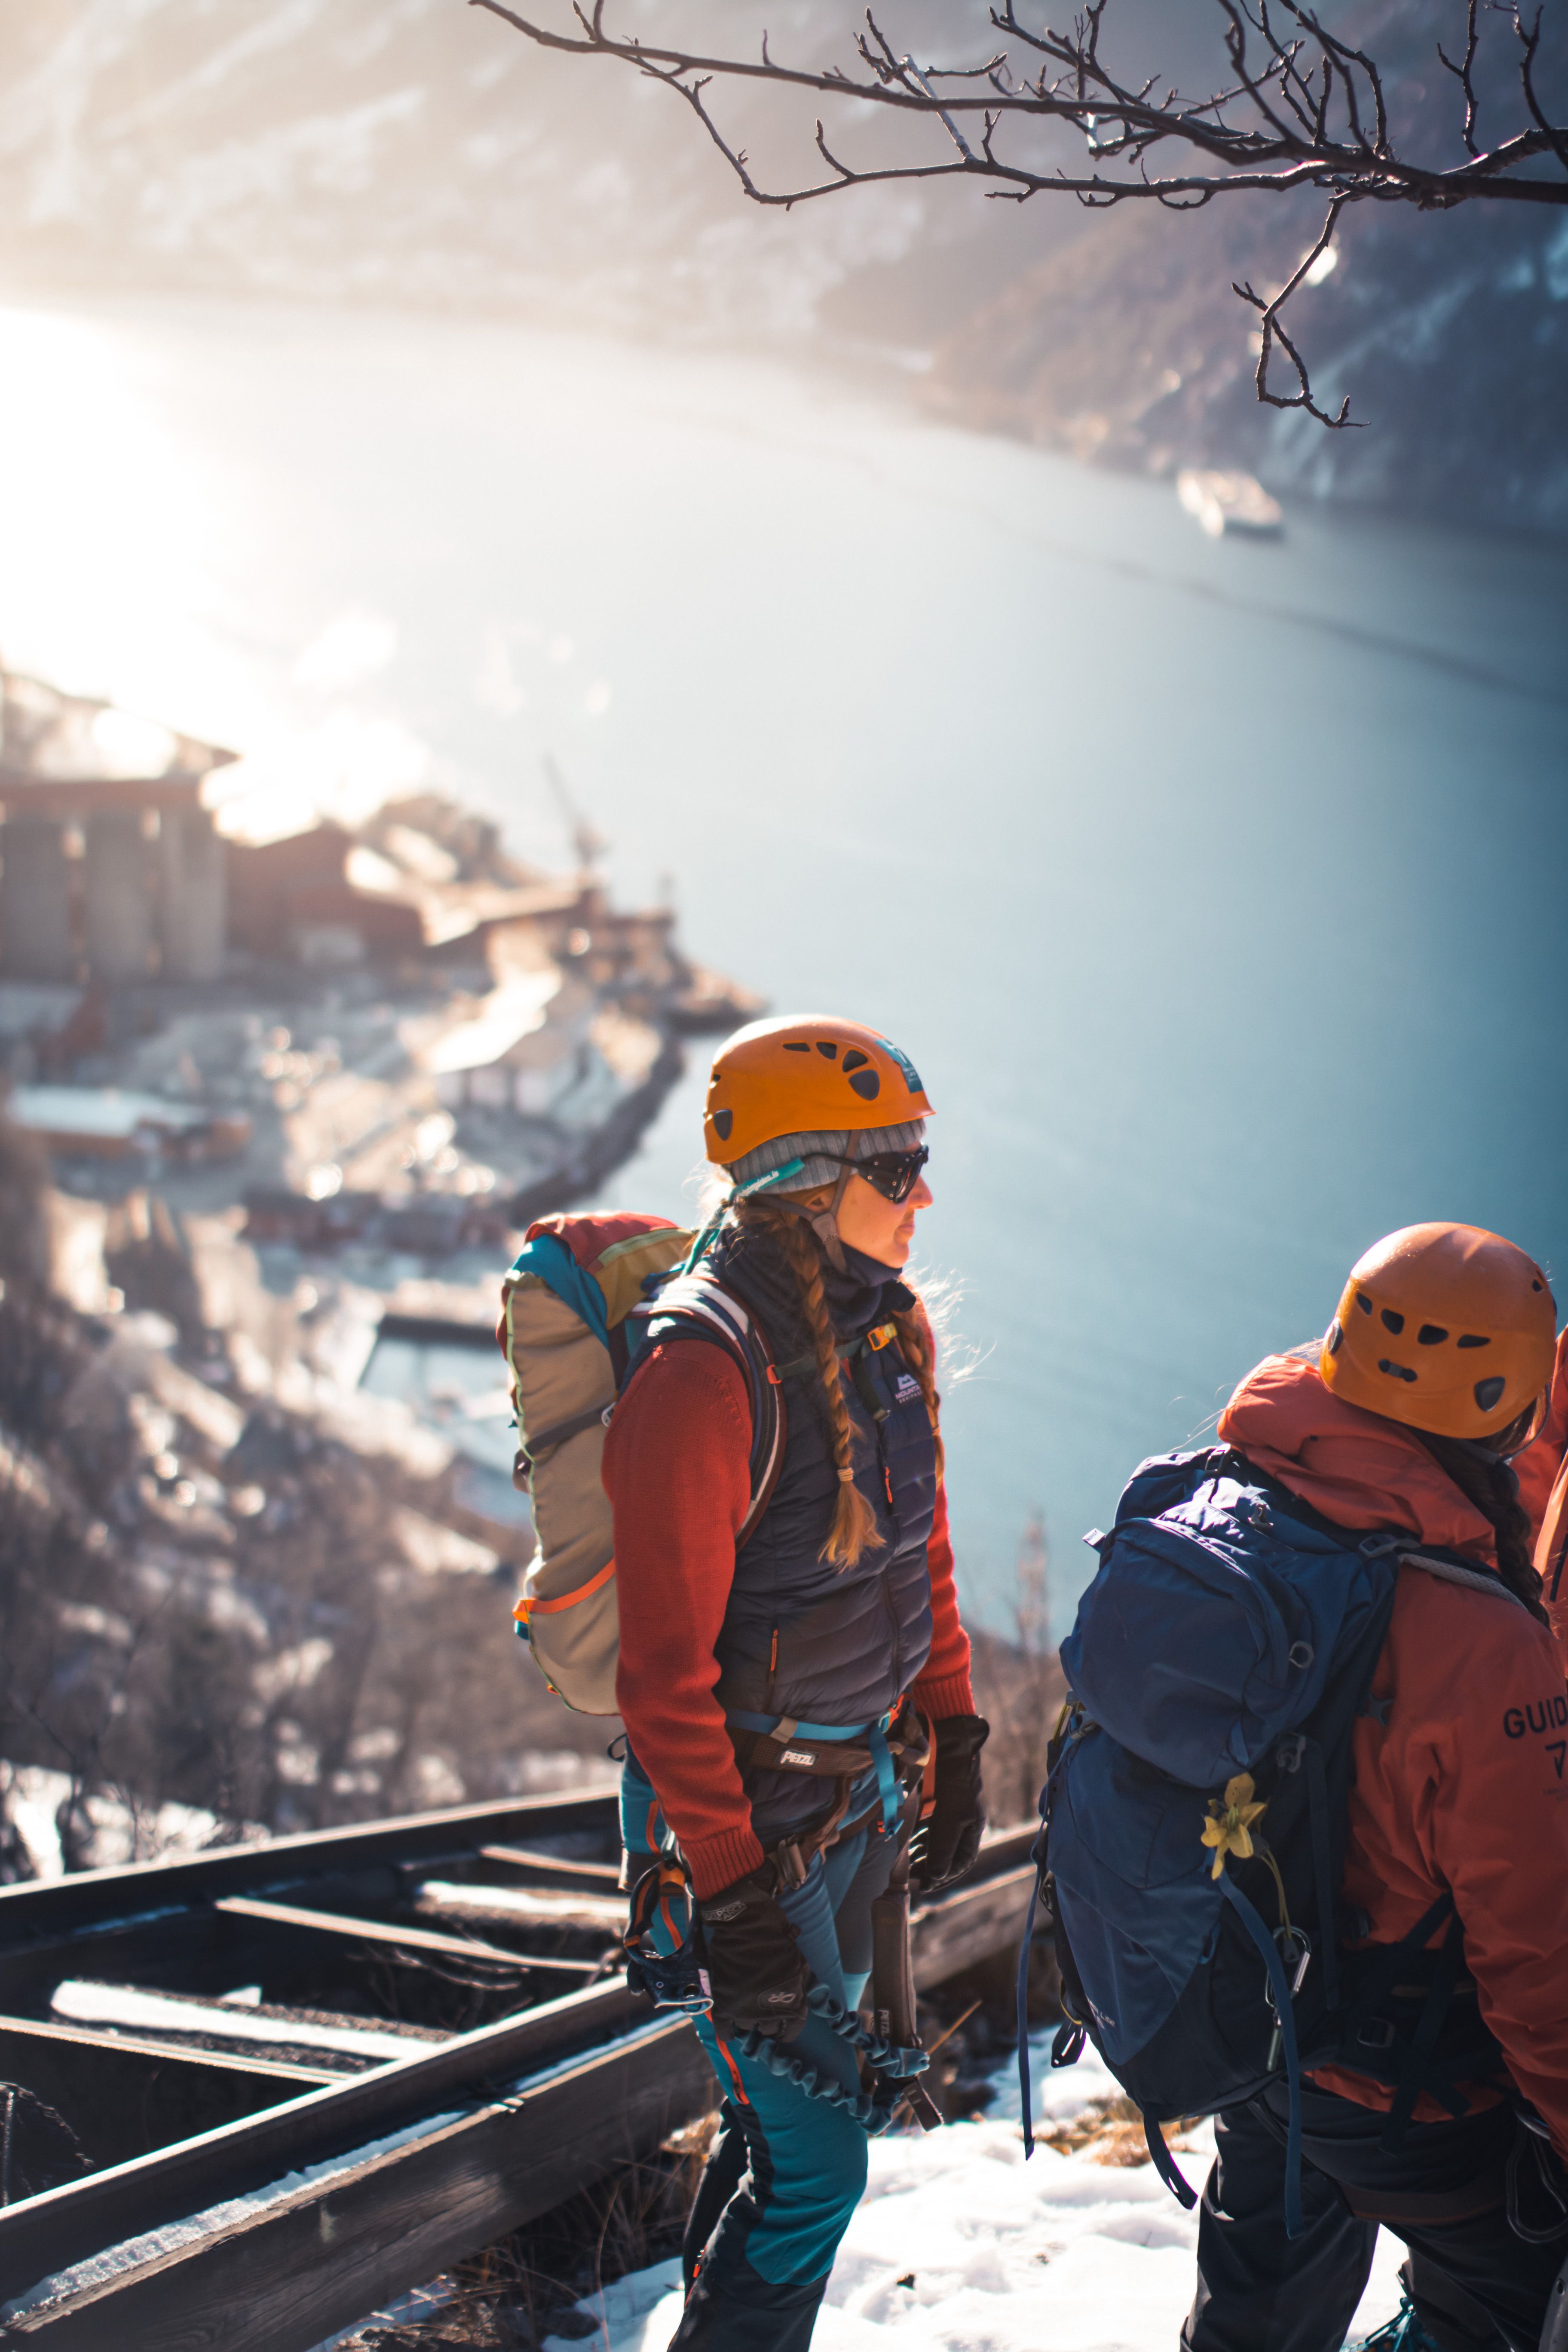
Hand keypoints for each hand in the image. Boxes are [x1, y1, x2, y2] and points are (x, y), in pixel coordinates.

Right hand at [696, 1867, 809, 2041]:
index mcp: (793, 2003)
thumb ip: (799, 1987)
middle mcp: (770, 2012)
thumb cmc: (776, 1940)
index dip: (785, 2029)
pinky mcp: (724, 2003)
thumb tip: (796, 2004)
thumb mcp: (799, 1963)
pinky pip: (724, 2030)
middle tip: (760, 2007)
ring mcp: (745, 2010)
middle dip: (766, 2020)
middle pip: (767, 2029)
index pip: (790, 2031)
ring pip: (747, 2027)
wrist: (746, 1924)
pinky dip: (727, 2032)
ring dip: (747, 2019)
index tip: (779, 2025)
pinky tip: (730, 2028)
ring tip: (745, 2007)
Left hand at [912, 1714, 989, 1892]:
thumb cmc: (951, 1783)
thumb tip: (937, 1877)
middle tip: (911, 1875)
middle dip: (929, 1866)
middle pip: (947, 1852)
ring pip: (934, 1839)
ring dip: (921, 1853)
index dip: (944, 1876)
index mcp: (972, 1827)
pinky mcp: (931, 1798)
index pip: (961, 1862)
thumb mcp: (949, 1821)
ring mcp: (946, 1808)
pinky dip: (915, 1835)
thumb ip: (943, 1850)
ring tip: (906, 1862)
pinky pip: (925, 1824)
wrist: (943, 1744)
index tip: (925, 1886)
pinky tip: (905, 1840)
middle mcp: (961, 1819)